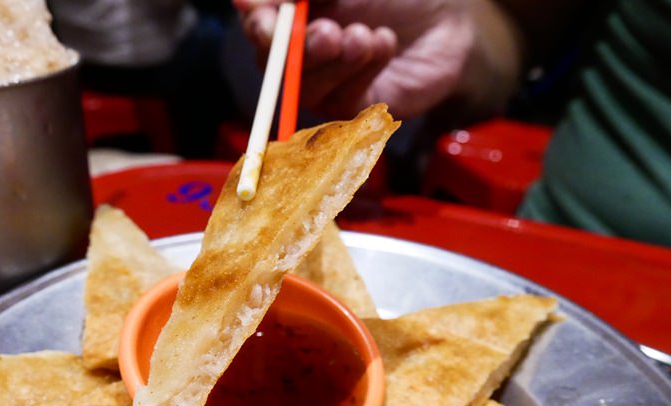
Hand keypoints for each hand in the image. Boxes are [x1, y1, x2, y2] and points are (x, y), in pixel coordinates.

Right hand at [234, 0, 475, 119]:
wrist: (449, 18)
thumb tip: (243, 1)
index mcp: (294, 17)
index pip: (259, 28)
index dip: (259, 27)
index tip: (268, 20)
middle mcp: (303, 54)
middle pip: (273, 65)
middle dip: (297, 50)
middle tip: (328, 32)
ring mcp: (326, 84)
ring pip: (306, 88)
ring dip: (336, 61)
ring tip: (365, 37)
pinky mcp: (352, 109)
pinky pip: (341, 100)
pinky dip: (362, 69)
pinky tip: (384, 43)